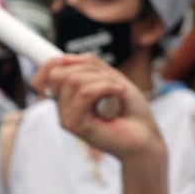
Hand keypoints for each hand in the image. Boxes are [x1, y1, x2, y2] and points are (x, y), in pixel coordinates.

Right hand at [32, 55, 165, 164]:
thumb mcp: (110, 78)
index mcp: (69, 96)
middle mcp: (63, 108)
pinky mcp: (75, 125)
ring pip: (73, 81)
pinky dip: (106, 87)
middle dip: (89, 69)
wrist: (146, 136)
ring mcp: (67, 118)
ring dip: (102, 80)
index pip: (48, 72)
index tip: (89, 64)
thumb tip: (66, 57)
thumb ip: (89, 65)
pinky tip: (119, 93)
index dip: (59, 61)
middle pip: (59, 73)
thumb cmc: (132, 111)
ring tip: (118, 90)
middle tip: (111, 81)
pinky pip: (85, 93)